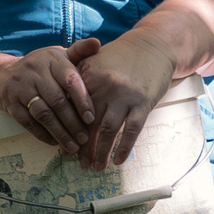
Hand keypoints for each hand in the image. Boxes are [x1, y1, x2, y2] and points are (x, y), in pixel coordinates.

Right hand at [0, 41, 100, 156]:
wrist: (2, 75)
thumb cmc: (41, 68)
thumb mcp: (59, 56)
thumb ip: (79, 52)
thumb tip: (97, 43)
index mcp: (51, 59)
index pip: (69, 80)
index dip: (82, 100)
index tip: (91, 118)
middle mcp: (34, 70)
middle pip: (57, 100)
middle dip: (73, 122)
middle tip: (85, 138)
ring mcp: (19, 87)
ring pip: (43, 113)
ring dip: (59, 132)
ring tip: (73, 146)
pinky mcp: (9, 102)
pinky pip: (27, 122)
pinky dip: (42, 134)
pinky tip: (54, 143)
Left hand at [69, 34, 178, 170]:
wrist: (153, 45)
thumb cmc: (121, 56)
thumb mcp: (94, 60)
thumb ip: (76, 78)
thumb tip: (60, 105)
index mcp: (89, 77)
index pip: (74, 110)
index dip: (68, 130)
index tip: (64, 146)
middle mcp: (106, 88)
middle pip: (89, 124)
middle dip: (83, 147)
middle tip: (79, 164)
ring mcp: (126, 96)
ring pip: (109, 130)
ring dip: (101, 152)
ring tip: (96, 167)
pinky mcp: (144, 103)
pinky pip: (132, 130)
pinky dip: (124, 147)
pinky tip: (118, 161)